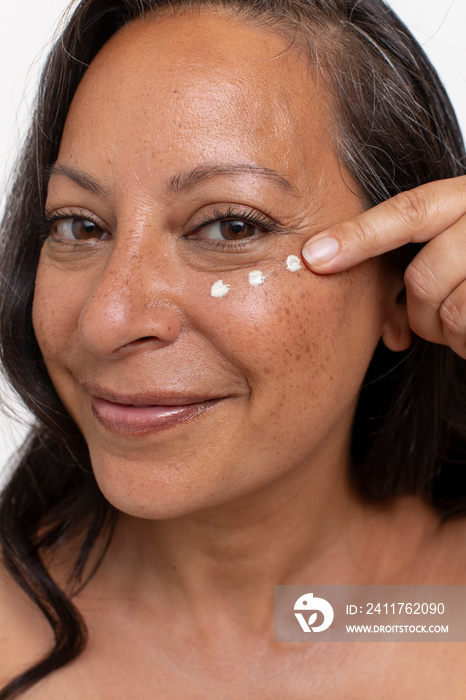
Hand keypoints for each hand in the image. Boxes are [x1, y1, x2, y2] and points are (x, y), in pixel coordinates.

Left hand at [301, 177, 465, 358]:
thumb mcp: (457, 244)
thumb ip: (419, 258)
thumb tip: (378, 315)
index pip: (410, 211)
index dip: (359, 237)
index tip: (315, 258)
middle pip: (422, 276)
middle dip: (417, 310)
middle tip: (433, 319)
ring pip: (448, 311)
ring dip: (447, 331)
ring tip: (465, 323)